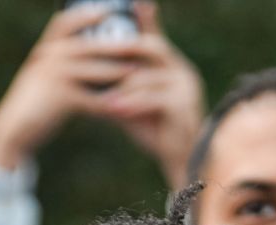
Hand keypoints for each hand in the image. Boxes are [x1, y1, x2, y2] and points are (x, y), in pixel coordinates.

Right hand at [0, 3, 152, 171]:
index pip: (64, 23)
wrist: (12, 129)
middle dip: (114, 44)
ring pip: (92, 69)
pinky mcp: (59, 98)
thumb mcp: (42, 76)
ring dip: (116, 71)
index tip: (107, 10)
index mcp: (45, 49)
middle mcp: (48, 57)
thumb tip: (85, 56)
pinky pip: (89, 98)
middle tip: (138, 43)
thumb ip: (61, 64)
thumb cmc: (32, 103)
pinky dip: (106, 103)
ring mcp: (53, 77)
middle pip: (88, 45)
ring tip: (136, 72)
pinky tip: (121, 106)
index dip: (85, 14)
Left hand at [90, 4, 204, 186]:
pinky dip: (132, 103)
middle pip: (154, 47)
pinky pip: (154, 99)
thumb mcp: (132, 104)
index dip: (140, 23)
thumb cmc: (154, 131)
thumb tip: (89, 76)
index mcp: (172, 66)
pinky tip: (114, 110)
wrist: (179, 160)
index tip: (123, 15)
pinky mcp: (184, 106)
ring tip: (101, 96)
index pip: (154, 38)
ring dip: (122, 86)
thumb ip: (118, 88)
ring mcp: (186, 87)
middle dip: (124, 48)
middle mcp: (183, 71)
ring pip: (148, 77)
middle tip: (97, 50)